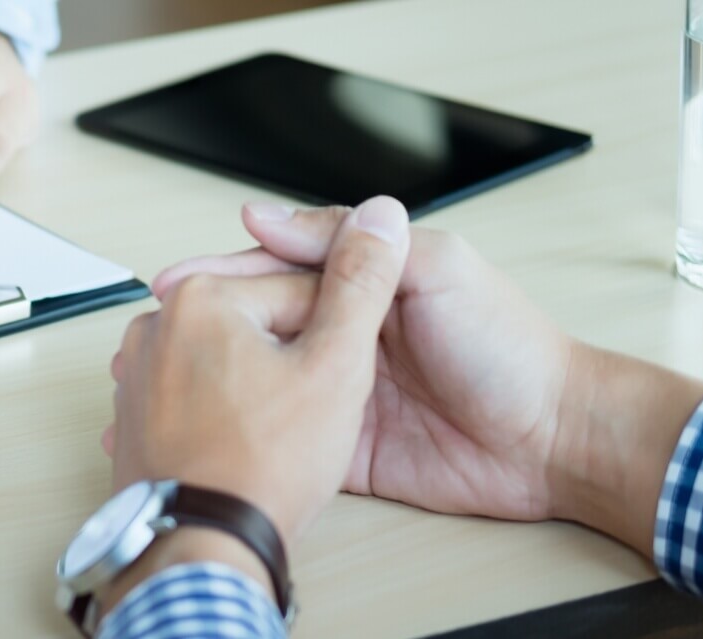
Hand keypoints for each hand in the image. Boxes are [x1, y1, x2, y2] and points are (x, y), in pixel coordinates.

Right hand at [144, 201, 702, 553]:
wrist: (554, 441)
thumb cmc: (511, 347)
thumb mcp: (437, 268)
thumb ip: (354, 244)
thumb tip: (272, 214)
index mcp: (364, 286)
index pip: (276, 271)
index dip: (222, 275)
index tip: (174, 282)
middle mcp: (346, 336)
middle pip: (257, 325)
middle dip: (200, 328)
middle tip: (147, 338)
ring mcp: (342, 393)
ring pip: (262, 380)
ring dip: (211, 380)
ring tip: (155, 384)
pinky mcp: (345, 449)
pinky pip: (286, 437)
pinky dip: (243, 434)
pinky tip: (202, 432)